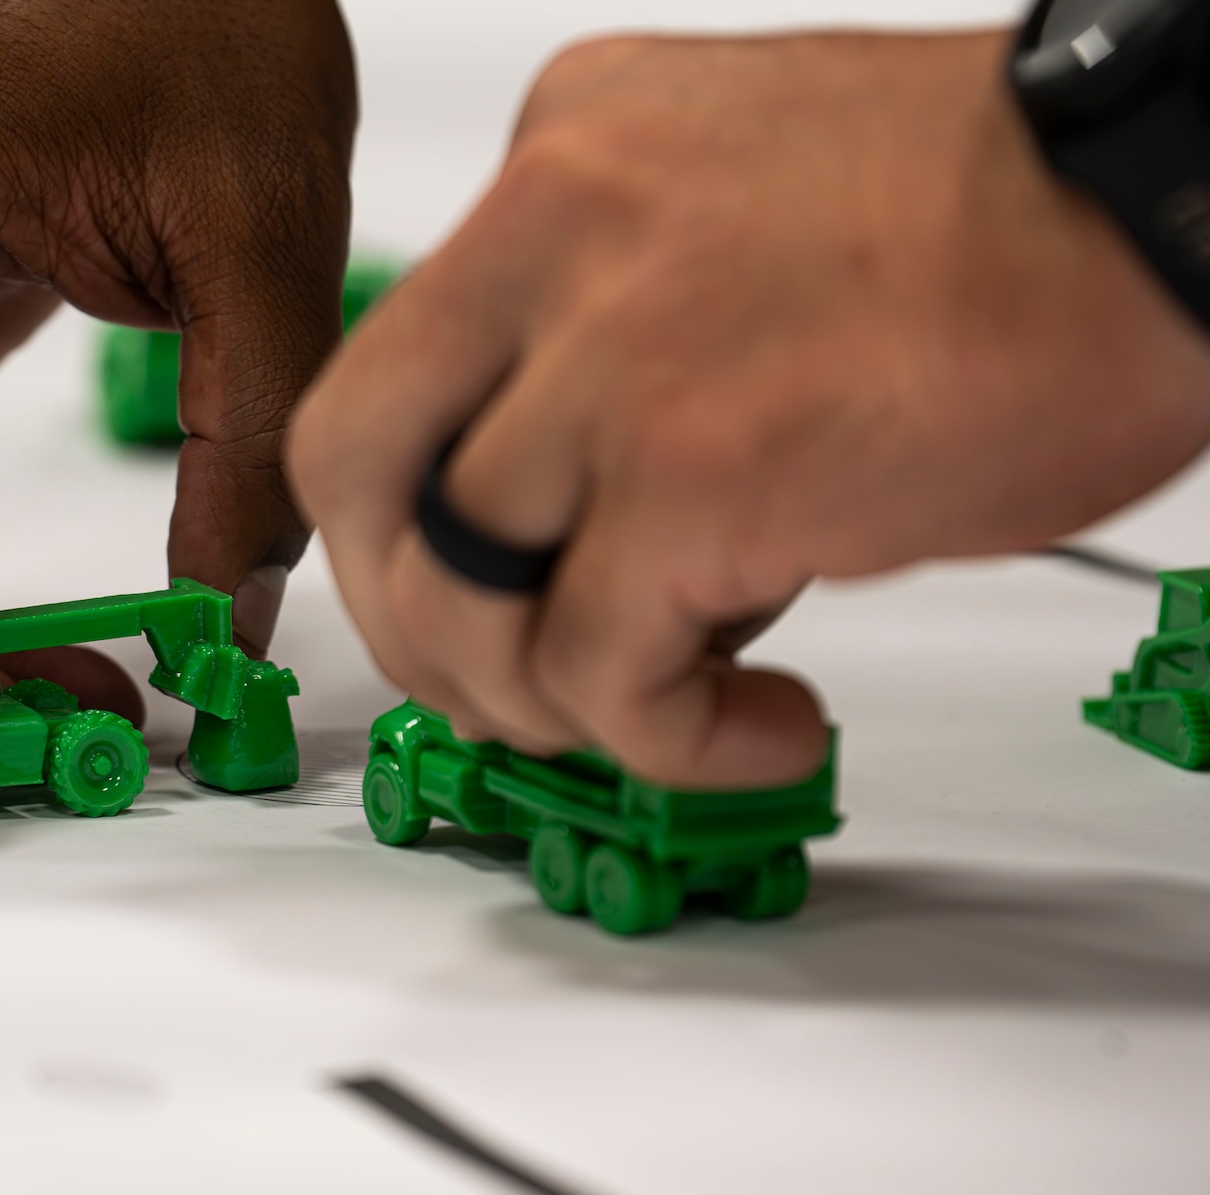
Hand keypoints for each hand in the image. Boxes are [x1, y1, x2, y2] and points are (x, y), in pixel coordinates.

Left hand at [290, 30, 1209, 788]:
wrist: (1170, 202)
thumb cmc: (1000, 227)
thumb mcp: (729, 224)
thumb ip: (602, 336)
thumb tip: (554, 523)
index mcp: (558, 160)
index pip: (391, 371)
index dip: (405, 518)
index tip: (459, 593)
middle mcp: (553, 232)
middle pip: (355, 472)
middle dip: (409, 616)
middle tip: (503, 684)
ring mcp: (614, 352)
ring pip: (457, 590)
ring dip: (538, 701)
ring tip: (659, 712)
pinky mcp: (699, 473)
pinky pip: (597, 672)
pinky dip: (665, 745)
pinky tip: (760, 733)